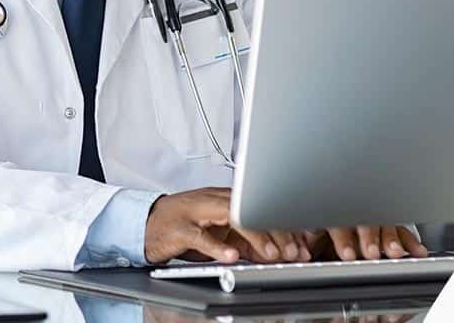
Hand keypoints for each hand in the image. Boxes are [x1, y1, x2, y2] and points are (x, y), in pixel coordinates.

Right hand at [143, 187, 427, 263]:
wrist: (147, 221)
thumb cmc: (186, 224)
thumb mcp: (221, 231)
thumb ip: (249, 238)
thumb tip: (283, 249)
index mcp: (227, 197)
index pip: (262, 204)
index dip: (285, 223)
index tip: (305, 243)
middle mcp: (215, 199)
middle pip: (251, 207)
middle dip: (277, 229)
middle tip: (296, 252)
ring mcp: (195, 210)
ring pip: (230, 217)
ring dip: (254, 235)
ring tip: (272, 254)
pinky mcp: (178, 227)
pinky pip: (199, 235)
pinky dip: (215, 245)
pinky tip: (229, 256)